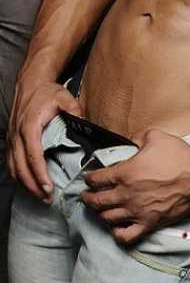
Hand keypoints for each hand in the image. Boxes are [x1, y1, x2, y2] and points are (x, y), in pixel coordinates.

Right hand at [7, 75, 82, 200]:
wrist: (31, 82)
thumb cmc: (47, 91)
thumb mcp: (64, 97)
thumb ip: (74, 110)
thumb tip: (85, 124)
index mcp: (30, 126)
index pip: (33, 156)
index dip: (39, 175)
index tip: (48, 189)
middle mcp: (17, 135)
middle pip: (21, 168)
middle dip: (33, 186)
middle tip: (47, 199)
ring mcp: (12, 138)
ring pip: (13, 168)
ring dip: (25, 184)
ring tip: (40, 196)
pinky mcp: (11, 140)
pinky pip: (11, 163)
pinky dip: (19, 176)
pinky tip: (29, 183)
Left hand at [81, 127, 189, 243]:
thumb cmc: (178, 156)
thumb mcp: (154, 136)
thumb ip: (137, 137)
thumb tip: (131, 140)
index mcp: (125, 173)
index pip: (98, 179)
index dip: (89, 178)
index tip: (88, 178)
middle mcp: (127, 194)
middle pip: (98, 201)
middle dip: (88, 198)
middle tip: (85, 196)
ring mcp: (137, 211)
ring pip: (108, 218)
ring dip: (99, 214)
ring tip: (99, 210)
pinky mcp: (149, 223)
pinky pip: (126, 235)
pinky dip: (117, 233)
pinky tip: (116, 227)